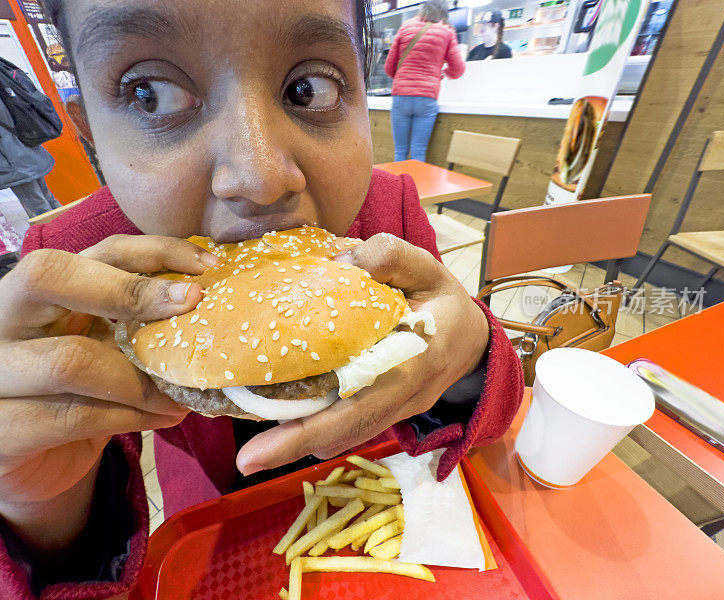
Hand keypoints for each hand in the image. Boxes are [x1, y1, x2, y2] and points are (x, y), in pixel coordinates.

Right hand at [0, 235, 216, 551]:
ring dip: (139, 381)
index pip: (88, 251)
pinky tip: (160, 420)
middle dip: (129, 290)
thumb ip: (134, 327)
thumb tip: (209, 305)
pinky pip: (68, 417)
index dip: (149, 252)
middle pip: (47, 275)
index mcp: (28, 295)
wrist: (33, 476)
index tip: (205, 268)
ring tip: (180, 396)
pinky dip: (127, 419)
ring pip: (66, 360)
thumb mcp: (106, 353)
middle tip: (190, 309)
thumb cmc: (77, 403)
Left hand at [236, 233, 488, 473]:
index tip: (259, 450)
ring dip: (302, 437)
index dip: (310, 428)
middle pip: (346, 431)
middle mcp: (404, 396)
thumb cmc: (446, 302)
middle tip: (247, 460)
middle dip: (293, 447)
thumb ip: (391, 256)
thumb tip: (341, 264)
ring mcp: (397, 410)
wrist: (476, 340)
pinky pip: (351, 425)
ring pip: (346, 434)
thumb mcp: (428, 268)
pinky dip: (319, 424)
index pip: (360, 403)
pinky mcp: (389, 412)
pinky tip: (290, 411)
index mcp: (415, 360)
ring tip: (259, 437)